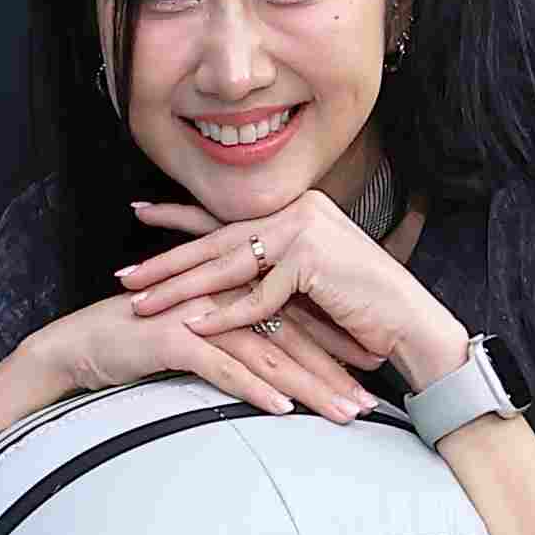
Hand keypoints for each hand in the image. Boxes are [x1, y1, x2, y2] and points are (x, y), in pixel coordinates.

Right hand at [42, 283, 384, 427]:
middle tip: (368, 405)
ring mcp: (201, 315)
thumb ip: (239, 343)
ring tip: (343, 413)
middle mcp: (225, 297)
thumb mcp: (200, 339)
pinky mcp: (174, 338)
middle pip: (291, 337)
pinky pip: (223, 367)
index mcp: (235, 291)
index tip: (368, 376)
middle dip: (333, 373)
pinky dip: (255, 388)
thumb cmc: (141, 343)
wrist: (82, 343)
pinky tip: (282, 407)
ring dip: (310, 386)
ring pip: (268, 354)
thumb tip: (281, 369)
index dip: (333, 349)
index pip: (296, 320)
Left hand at [117, 188, 468, 397]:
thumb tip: (223, 282)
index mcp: (295, 208)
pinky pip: (257, 296)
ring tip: (142, 303)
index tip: (141, 212)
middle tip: (126, 275)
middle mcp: (296, 211)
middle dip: (167, 260)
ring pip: (227, 264)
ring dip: (180, 288)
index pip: (227, 214)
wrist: (409, 319)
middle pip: (218, 240)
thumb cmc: (362, 306)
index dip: (181, 217)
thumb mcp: (308, 279)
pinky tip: (195, 327)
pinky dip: (225, 315)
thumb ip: (272, 269)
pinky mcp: (311, 261)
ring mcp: (303, 231)